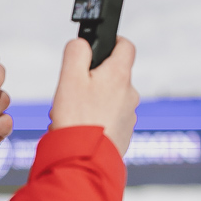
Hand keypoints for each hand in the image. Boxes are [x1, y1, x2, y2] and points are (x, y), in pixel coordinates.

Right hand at [49, 37, 139, 154]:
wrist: (85, 159)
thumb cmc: (77, 119)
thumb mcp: (70, 77)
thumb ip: (77, 52)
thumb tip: (83, 43)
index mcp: (119, 76)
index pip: (126, 46)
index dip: (113, 41)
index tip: (99, 46)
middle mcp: (130, 94)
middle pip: (114, 74)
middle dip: (93, 78)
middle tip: (72, 89)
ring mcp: (129, 114)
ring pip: (110, 97)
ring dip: (92, 99)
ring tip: (72, 112)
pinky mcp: (124, 131)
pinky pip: (110, 117)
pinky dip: (96, 117)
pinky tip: (80, 125)